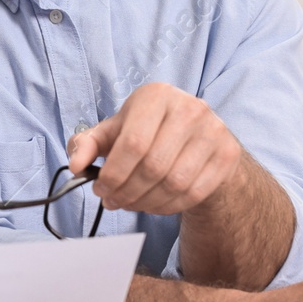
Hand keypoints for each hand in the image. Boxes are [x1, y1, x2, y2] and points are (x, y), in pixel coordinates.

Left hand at [69, 82, 240, 214]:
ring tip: (130, 203)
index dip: (113, 174)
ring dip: (145, 202)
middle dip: (127, 192)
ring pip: (174, 183)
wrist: (197, 137)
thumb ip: (87, 144)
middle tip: (112, 201)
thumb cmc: (147, 132)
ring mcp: (214, 131)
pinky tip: (153, 204)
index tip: (100, 189)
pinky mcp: (227, 154)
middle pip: (153, 166)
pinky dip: (168, 206)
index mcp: (156, 95)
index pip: (132, 143)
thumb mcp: (114, 131)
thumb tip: (75, 166)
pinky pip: (193, 193)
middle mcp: (190, 108)